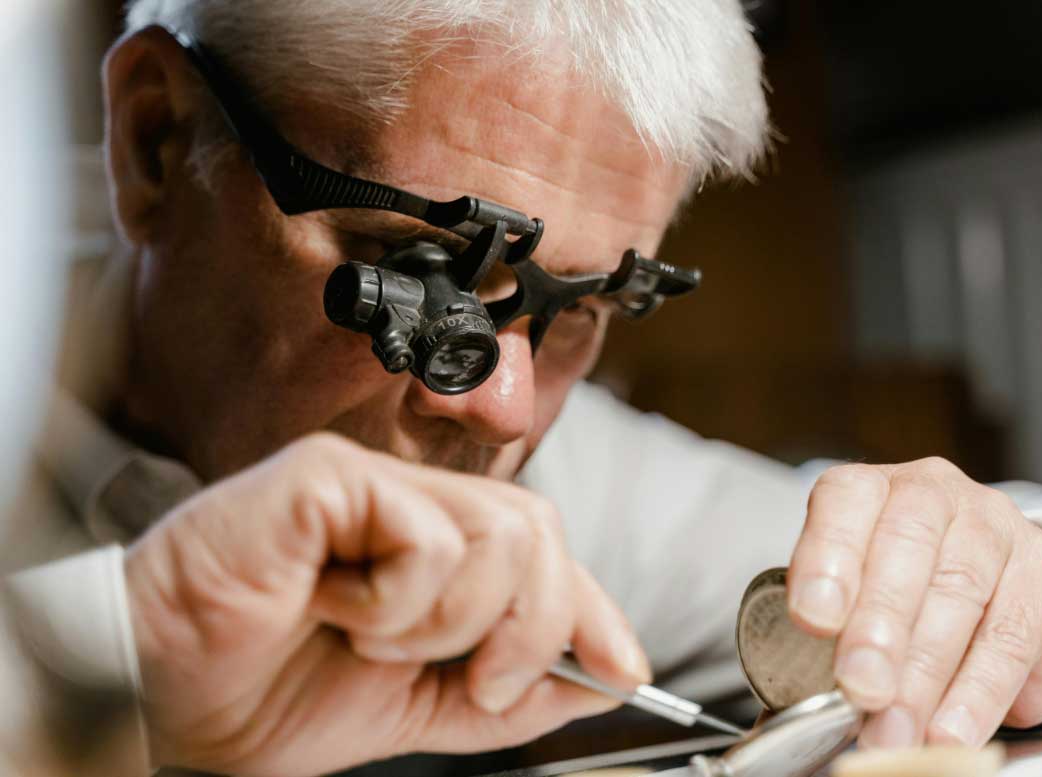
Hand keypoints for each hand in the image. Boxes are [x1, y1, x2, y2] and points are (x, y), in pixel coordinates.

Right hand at [125, 433, 648, 776]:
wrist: (163, 697)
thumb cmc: (266, 693)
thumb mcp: (414, 708)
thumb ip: (501, 693)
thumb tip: (593, 678)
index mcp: (431, 547)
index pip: (543, 555)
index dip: (591, 610)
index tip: (624, 672)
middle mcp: (408, 501)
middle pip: (539, 533)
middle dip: (532, 627)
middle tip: (477, 682)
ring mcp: (370, 481)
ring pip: (498, 535)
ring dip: (449, 622)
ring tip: (374, 639)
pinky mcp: (329, 477)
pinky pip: (427, 537)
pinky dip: (397, 602)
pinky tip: (335, 608)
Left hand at [787, 458, 1041, 747]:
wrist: (1006, 610)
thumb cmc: (910, 600)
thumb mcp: (858, 603)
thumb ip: (832, 633)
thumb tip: (803, 700)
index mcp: (874, 490)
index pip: (846, 499)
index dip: (827, 557)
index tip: (813, 617)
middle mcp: (937, 495)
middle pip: (906, 546)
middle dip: (878, 625)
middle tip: (859, 687)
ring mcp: (1000, 529)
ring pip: (959, 592)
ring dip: (922, 673)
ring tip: (895, 728)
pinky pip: (1010, 637)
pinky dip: (976, 694)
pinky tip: (950, 730)